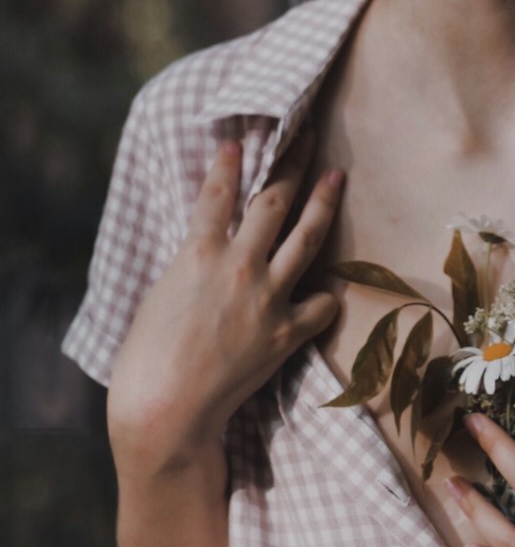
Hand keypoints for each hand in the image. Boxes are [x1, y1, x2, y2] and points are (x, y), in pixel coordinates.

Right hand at [108, 134, 341, 469]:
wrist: (165, 413)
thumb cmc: (146, 360)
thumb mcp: (160, 295)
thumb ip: (191, 265)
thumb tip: (208, 247)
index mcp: (197, 255)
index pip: (218, 193)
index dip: (229, 162)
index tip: (240, 139)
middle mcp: (239, 267)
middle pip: (274, 200)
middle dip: (292, 161)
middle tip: (306, 133)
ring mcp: (267, 298)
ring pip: (306, 236)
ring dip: (324, 201)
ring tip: (336, 175)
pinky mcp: (286, 333)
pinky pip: (320, 305)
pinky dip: (325, 296)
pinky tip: (330, 288)